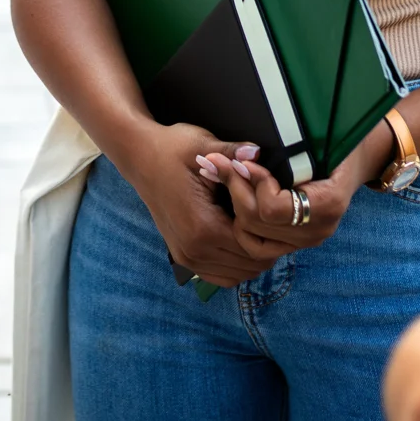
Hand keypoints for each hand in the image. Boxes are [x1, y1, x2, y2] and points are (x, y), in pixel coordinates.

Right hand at [114, 121, 286, 286]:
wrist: (140, 158)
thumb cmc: (173, 149)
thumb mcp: (203, 145)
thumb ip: (233, 152)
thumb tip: (257, 150)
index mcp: (204, 226)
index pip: (254, 248)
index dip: (273, 234)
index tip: (279, 214)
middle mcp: (194, 249)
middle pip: (249, 265)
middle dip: (267, 246)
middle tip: (274, 222)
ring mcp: (187, 256)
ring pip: (237, 275)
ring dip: (252, 258)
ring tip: (259, 231)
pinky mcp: (183, 257)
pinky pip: (219, 276)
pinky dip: (235, 266)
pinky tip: (240, 242)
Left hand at [193, 139, 371, 254]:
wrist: (354, 161)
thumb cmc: (335, 141)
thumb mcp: (316, 137)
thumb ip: (285, 148)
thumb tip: (245, 154)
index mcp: (328, 203)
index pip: (273, 207)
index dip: (253, 182)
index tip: (243, 161)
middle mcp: (318, 229)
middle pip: (257, 222)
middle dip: (236, 189)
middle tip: (220, 164)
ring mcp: (307, 240)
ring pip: (251, 236)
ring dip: (234, 206)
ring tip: (227, 178)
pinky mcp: (295, 243)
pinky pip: (256, 246)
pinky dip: (242, 225)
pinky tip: (237, 201)